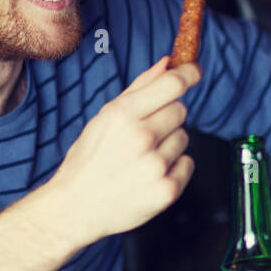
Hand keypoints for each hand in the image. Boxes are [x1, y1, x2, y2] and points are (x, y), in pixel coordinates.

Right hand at [44, 56, 199, 243]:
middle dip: (167, 117)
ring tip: (142, 158)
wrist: (75, 207)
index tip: (194, 70)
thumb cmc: (89, 159)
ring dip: (169, 144)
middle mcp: (141, 138)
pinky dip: (174, 167)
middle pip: (181, 110)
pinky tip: (150, 174)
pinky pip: (188, 163)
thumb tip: (167, 63)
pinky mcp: (167, 189)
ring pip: (184, 137)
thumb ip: (139, 88)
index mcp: (122, 115)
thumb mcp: (104, 118)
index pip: (172, 84)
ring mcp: (156, 165)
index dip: (189, 73)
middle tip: (145, 133)